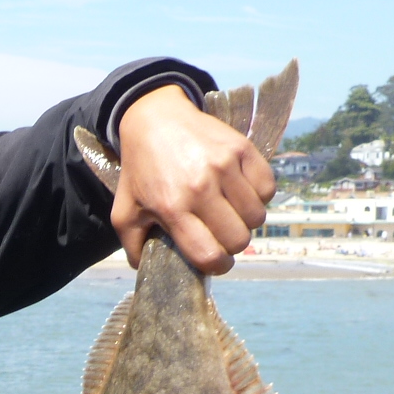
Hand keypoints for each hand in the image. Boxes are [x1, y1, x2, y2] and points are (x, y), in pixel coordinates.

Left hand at [111, 84, 274, 275]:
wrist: (156, 120)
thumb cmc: (141, 170)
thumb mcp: (125, 211)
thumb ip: (133, 247)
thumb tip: (148, 273)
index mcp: (173, 208)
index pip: (210, 256)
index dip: (217, 265)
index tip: (215, 259)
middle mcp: (201, 188)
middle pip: (239, 240)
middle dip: (232, 244)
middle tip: (220, 232)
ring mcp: (225, 167)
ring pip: (257, 216)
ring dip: (246, 220)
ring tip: (229, 211)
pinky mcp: (242, 149)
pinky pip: (268, 189)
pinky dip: (258, 195)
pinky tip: (239, 191)